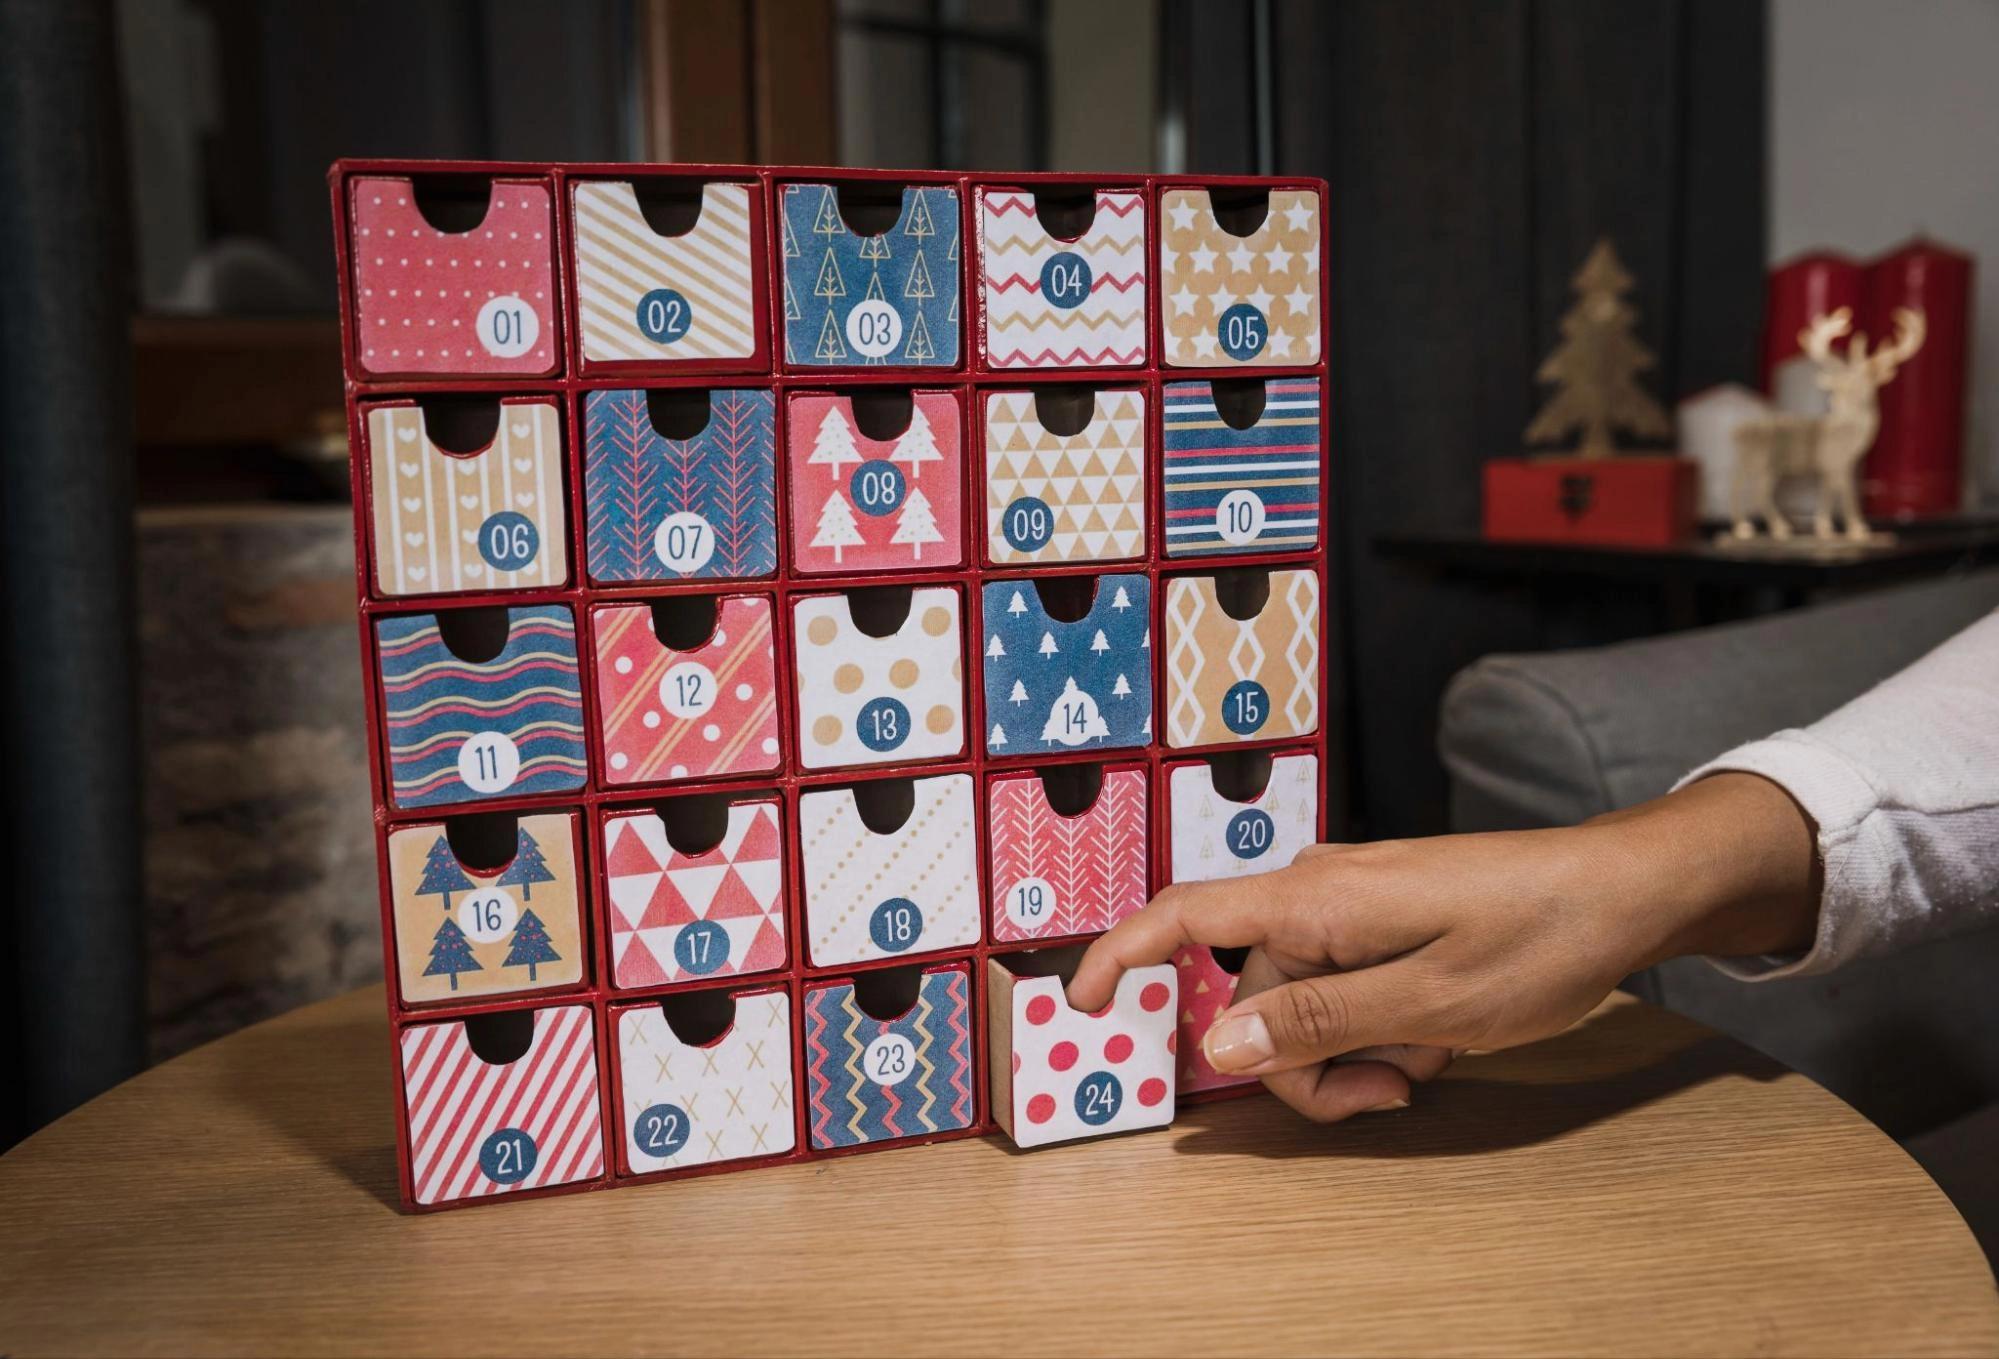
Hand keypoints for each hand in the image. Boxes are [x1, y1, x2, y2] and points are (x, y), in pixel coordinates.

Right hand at [1066, 773, 1819, 1121]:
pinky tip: (1441, 1032)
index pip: (1187, 916)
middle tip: (1390, 1094)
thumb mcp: (1431, 1005)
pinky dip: (1379, 1024)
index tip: (1084, 1002)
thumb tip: (1216, 1045)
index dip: (1123, 955)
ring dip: (1353, 1048)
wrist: (1626, 887)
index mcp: (1316, 900)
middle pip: (1254, 993)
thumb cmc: (1539, 937)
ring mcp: (1350, 902)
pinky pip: (1345, 983)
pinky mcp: (1381, 916)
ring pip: (1302, 1000)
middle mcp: (1318, 891)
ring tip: (1435, 1053)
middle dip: (1303, 1062)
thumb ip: (1318, 1022)